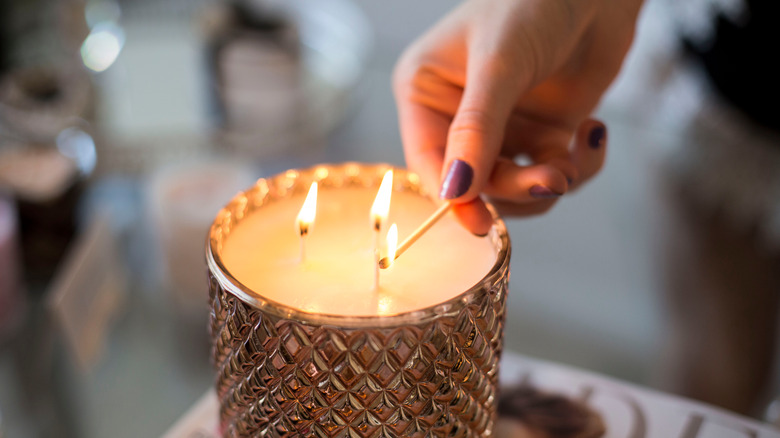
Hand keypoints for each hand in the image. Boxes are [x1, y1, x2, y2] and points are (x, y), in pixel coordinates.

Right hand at [393, 0, 642, 233]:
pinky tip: (594, 130)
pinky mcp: (544, 133)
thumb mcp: (500, 63)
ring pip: (516, 187)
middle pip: (476, 181)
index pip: (429, 159)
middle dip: (516, 187)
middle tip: (553, 179)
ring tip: (576, 154)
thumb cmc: (532, 1)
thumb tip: (455, 192)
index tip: (479, 224)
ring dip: (549, 181)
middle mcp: (459, 116)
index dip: (452, 196)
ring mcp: (504, 127)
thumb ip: (477, 128)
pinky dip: (578, 165)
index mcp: (426, 92)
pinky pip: (554, 173)